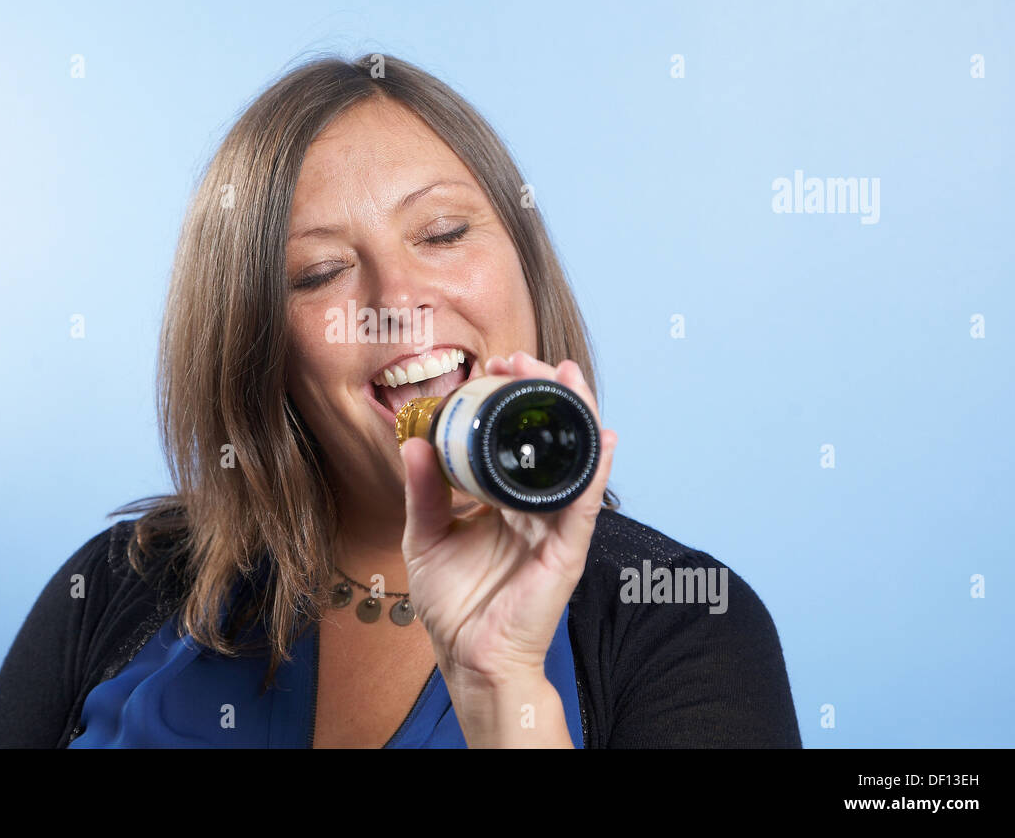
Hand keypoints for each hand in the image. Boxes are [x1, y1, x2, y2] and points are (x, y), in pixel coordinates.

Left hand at [399, 351, 616, 744]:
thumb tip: (414, 441)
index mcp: (504, 499)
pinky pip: (583, 502)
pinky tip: (601, 438)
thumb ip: (424, 490)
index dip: (513, 398)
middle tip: (523, 359)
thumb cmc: (453, 602)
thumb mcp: (426, 536)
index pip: (517, 437)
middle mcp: (534, 505)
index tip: (496, 366)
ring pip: (574, 458)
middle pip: (550, 436)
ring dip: (575, 413)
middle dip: (543, 391)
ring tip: (566, 375)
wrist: (467, 655)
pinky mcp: (566, 549)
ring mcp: (554, 525)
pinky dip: (594, 469)